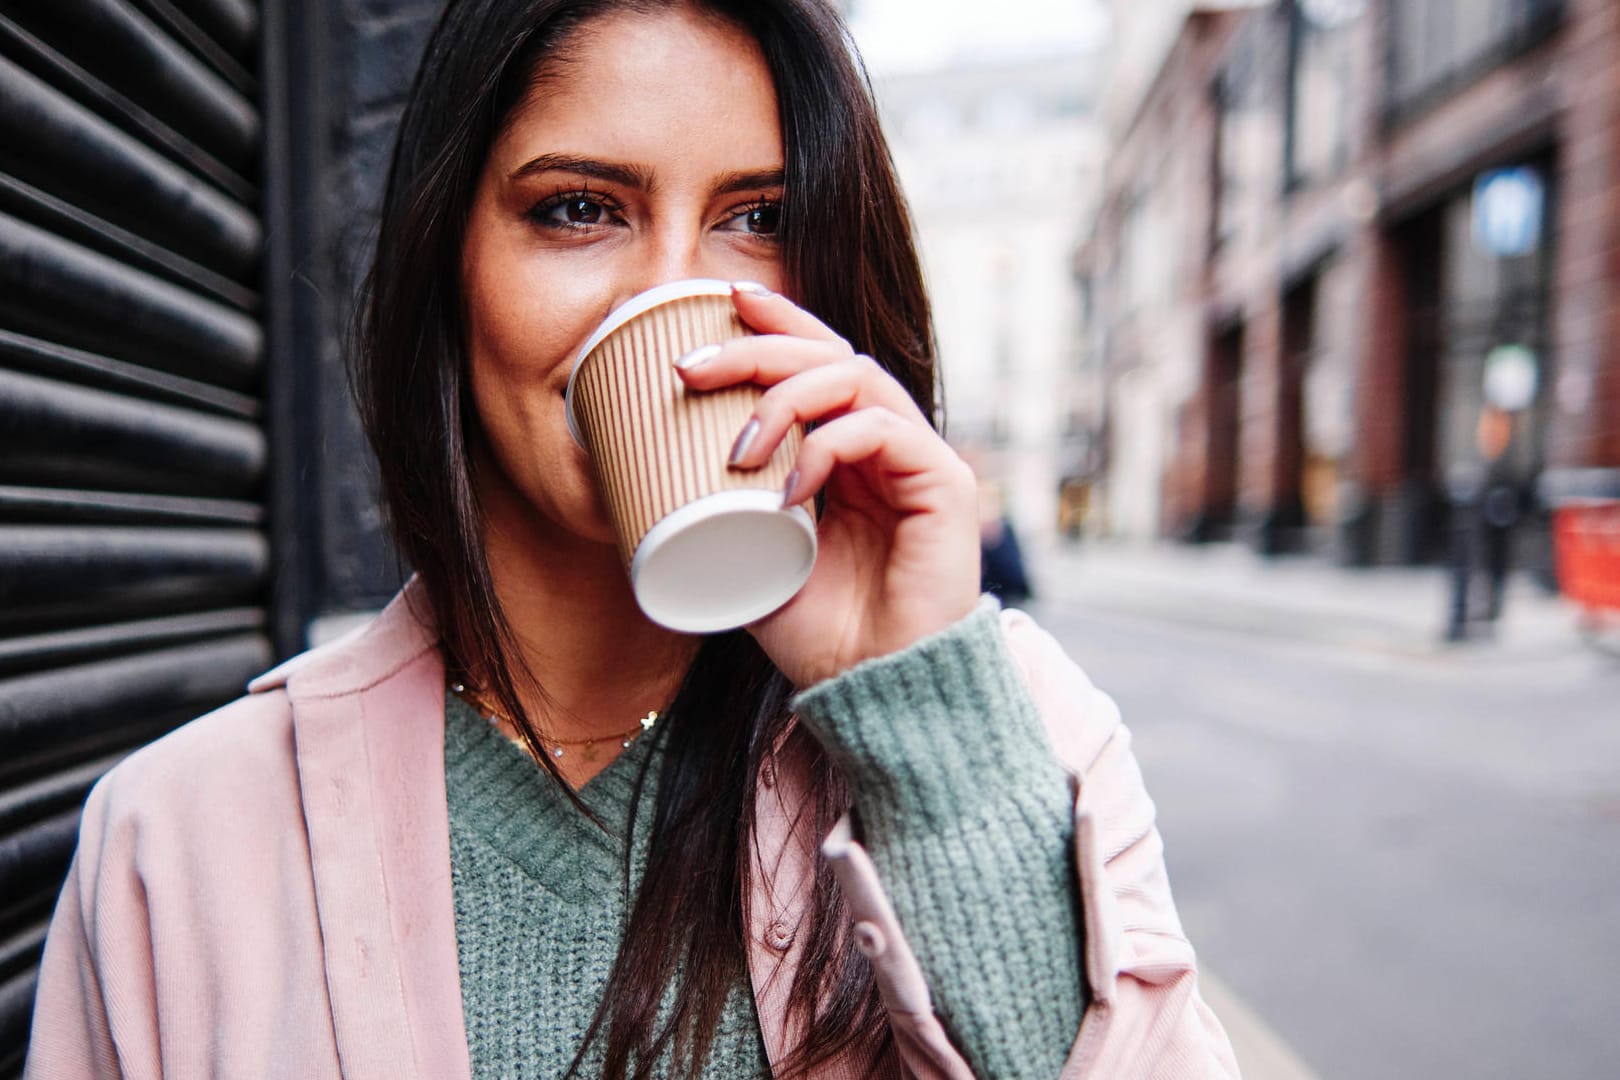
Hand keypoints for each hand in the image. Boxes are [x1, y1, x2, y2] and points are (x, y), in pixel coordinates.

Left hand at [673, 283, 980, 687]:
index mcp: (850, 453)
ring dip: (786, 398)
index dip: (777, 324)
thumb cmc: (823, 634)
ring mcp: (920, 459)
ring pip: (857, 377)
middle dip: (759, 350)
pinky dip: (827, 446)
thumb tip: (647, 479)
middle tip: (693, 368)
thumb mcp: (753, 559)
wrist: (878, 693)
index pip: (819, 363)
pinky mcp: (945, 484)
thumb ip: (726, 513)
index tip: (722, 301)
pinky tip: (789, 489)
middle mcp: (889, 444)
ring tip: (737, 448)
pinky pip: (883, 430)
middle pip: (831, 356)